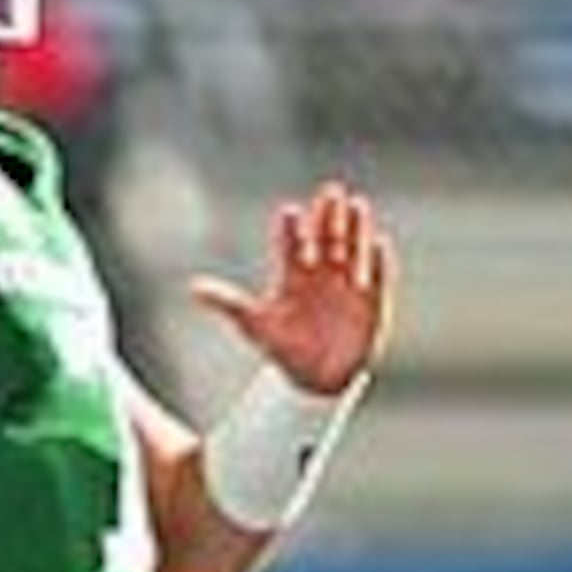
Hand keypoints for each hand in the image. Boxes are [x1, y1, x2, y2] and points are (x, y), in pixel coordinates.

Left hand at [188, 182, 394, 397]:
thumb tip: (193, 288)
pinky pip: (378, 276)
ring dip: (356, 227)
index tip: (288, 213)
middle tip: (329, 192)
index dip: (291, 229)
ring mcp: (348, 283)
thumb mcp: (255, 325)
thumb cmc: (283, 348)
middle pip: (325, 235)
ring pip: (353, 247)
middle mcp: (321, 271)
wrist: (317, 378)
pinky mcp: (371, 299)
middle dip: (328, 215)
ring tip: (356, 204)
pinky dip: (378, 261)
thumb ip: (228, 303)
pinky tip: (377, 243)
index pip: (292, 243)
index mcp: (293, 273)